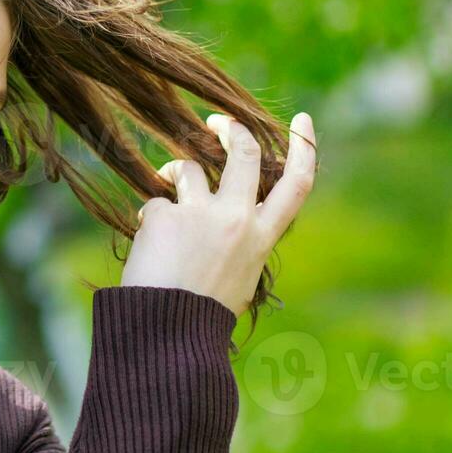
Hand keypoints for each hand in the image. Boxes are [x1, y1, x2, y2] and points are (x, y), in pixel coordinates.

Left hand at [119, 112, 317, 316]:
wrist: (167, 332)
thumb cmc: (202, 313)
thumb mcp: (240, 277)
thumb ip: (242, 240)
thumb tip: (231, 214)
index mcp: (261, 237)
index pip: (296, 184)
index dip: (304, 147)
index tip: (302, 120)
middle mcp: (237, 219)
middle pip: (244, 153)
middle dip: (231, 128)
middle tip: (215, 121)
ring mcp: (200, 215)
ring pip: (191, 168)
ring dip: (175, 170)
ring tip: (166, 181)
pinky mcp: (165, 216)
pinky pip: (155, 202)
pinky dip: (149, 216)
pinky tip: (147, 242)